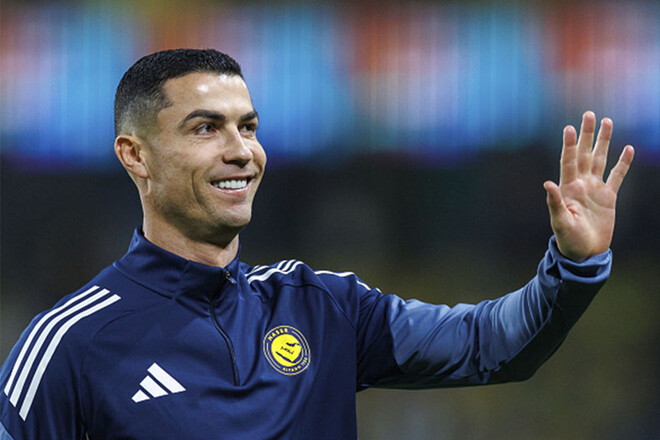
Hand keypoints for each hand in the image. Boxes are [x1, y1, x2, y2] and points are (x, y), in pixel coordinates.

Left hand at [543, 111, 633, 261]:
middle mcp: (581, 184)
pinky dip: (623, 163)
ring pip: (600, 159)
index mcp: (567, 188)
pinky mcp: (608, 197)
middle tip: (588, 114)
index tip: (569, 127)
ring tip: (606, 122)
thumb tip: (547, 183)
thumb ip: (554, 203)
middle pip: (584, 154)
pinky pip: (617, 176)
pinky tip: (627, 148)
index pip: (568, 161)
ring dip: (603, 142)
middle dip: (586, 135)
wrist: (584, 253)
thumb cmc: (568, 240)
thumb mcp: (560, 222)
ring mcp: (595, 189)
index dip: (568, 145)